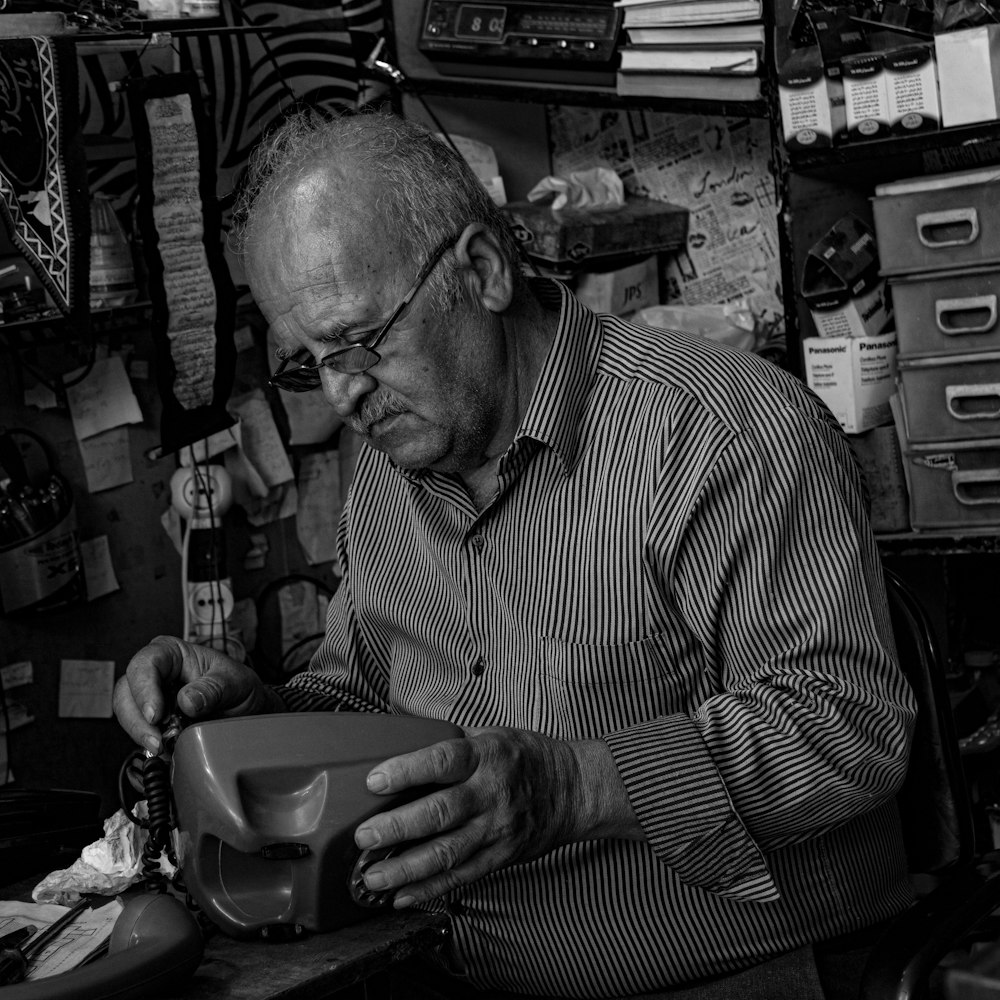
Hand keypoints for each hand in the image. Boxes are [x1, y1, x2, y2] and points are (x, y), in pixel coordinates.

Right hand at [113, 635, 284, 753]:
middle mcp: (156, 673)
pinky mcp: (152, 721)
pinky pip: (139, 732)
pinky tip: (166, 751)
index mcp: (173, 653)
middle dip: (137, 719)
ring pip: (127, 714)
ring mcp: (151, 697)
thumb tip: (187, 701)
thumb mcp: (236, 683)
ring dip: (141, 734)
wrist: (245, 708)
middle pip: (127, 690)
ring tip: (163, 748)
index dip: (144, 688)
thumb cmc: (237, 685)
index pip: (146, 662)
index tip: (155, 714)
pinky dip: (149, 744)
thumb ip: (214, 689)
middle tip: (157, 741)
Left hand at [353, 726, 641, 907]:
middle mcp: (490, 793)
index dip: (407, 771)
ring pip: (447, 853)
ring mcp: (497, 828)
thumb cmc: (524, 757)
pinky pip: (462, 876)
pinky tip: (402, 896)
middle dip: (397, 827)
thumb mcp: (490, 734)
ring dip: (406, 868)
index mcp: (485, 755)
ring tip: (372, 877)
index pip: (442, 761)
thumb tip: (398, 734)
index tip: (375, 781)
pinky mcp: (501, 856)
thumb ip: (448, 740)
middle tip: (364, 837)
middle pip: (440, 812)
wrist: (573, 789)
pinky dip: (430, 890)